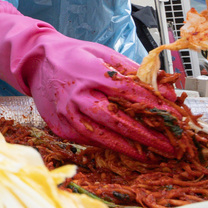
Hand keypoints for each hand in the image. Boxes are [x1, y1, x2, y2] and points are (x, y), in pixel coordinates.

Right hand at [0, 0, 182, 159]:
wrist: (35, 61)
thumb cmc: (73, 55)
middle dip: (146, 135)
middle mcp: (78, 95)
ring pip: (101, 136)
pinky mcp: (59, 126)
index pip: (128, 93)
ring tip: (150, 155)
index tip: (173, 116)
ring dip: (128, 148)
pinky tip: (124, 149)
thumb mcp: (102, 52)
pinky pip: (86, 140)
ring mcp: (66, 113)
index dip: (153, 106)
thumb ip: (133, 70)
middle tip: (169, 146)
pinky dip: (107, 145)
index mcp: (91, 73)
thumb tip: (162, 86)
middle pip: (117, 120)